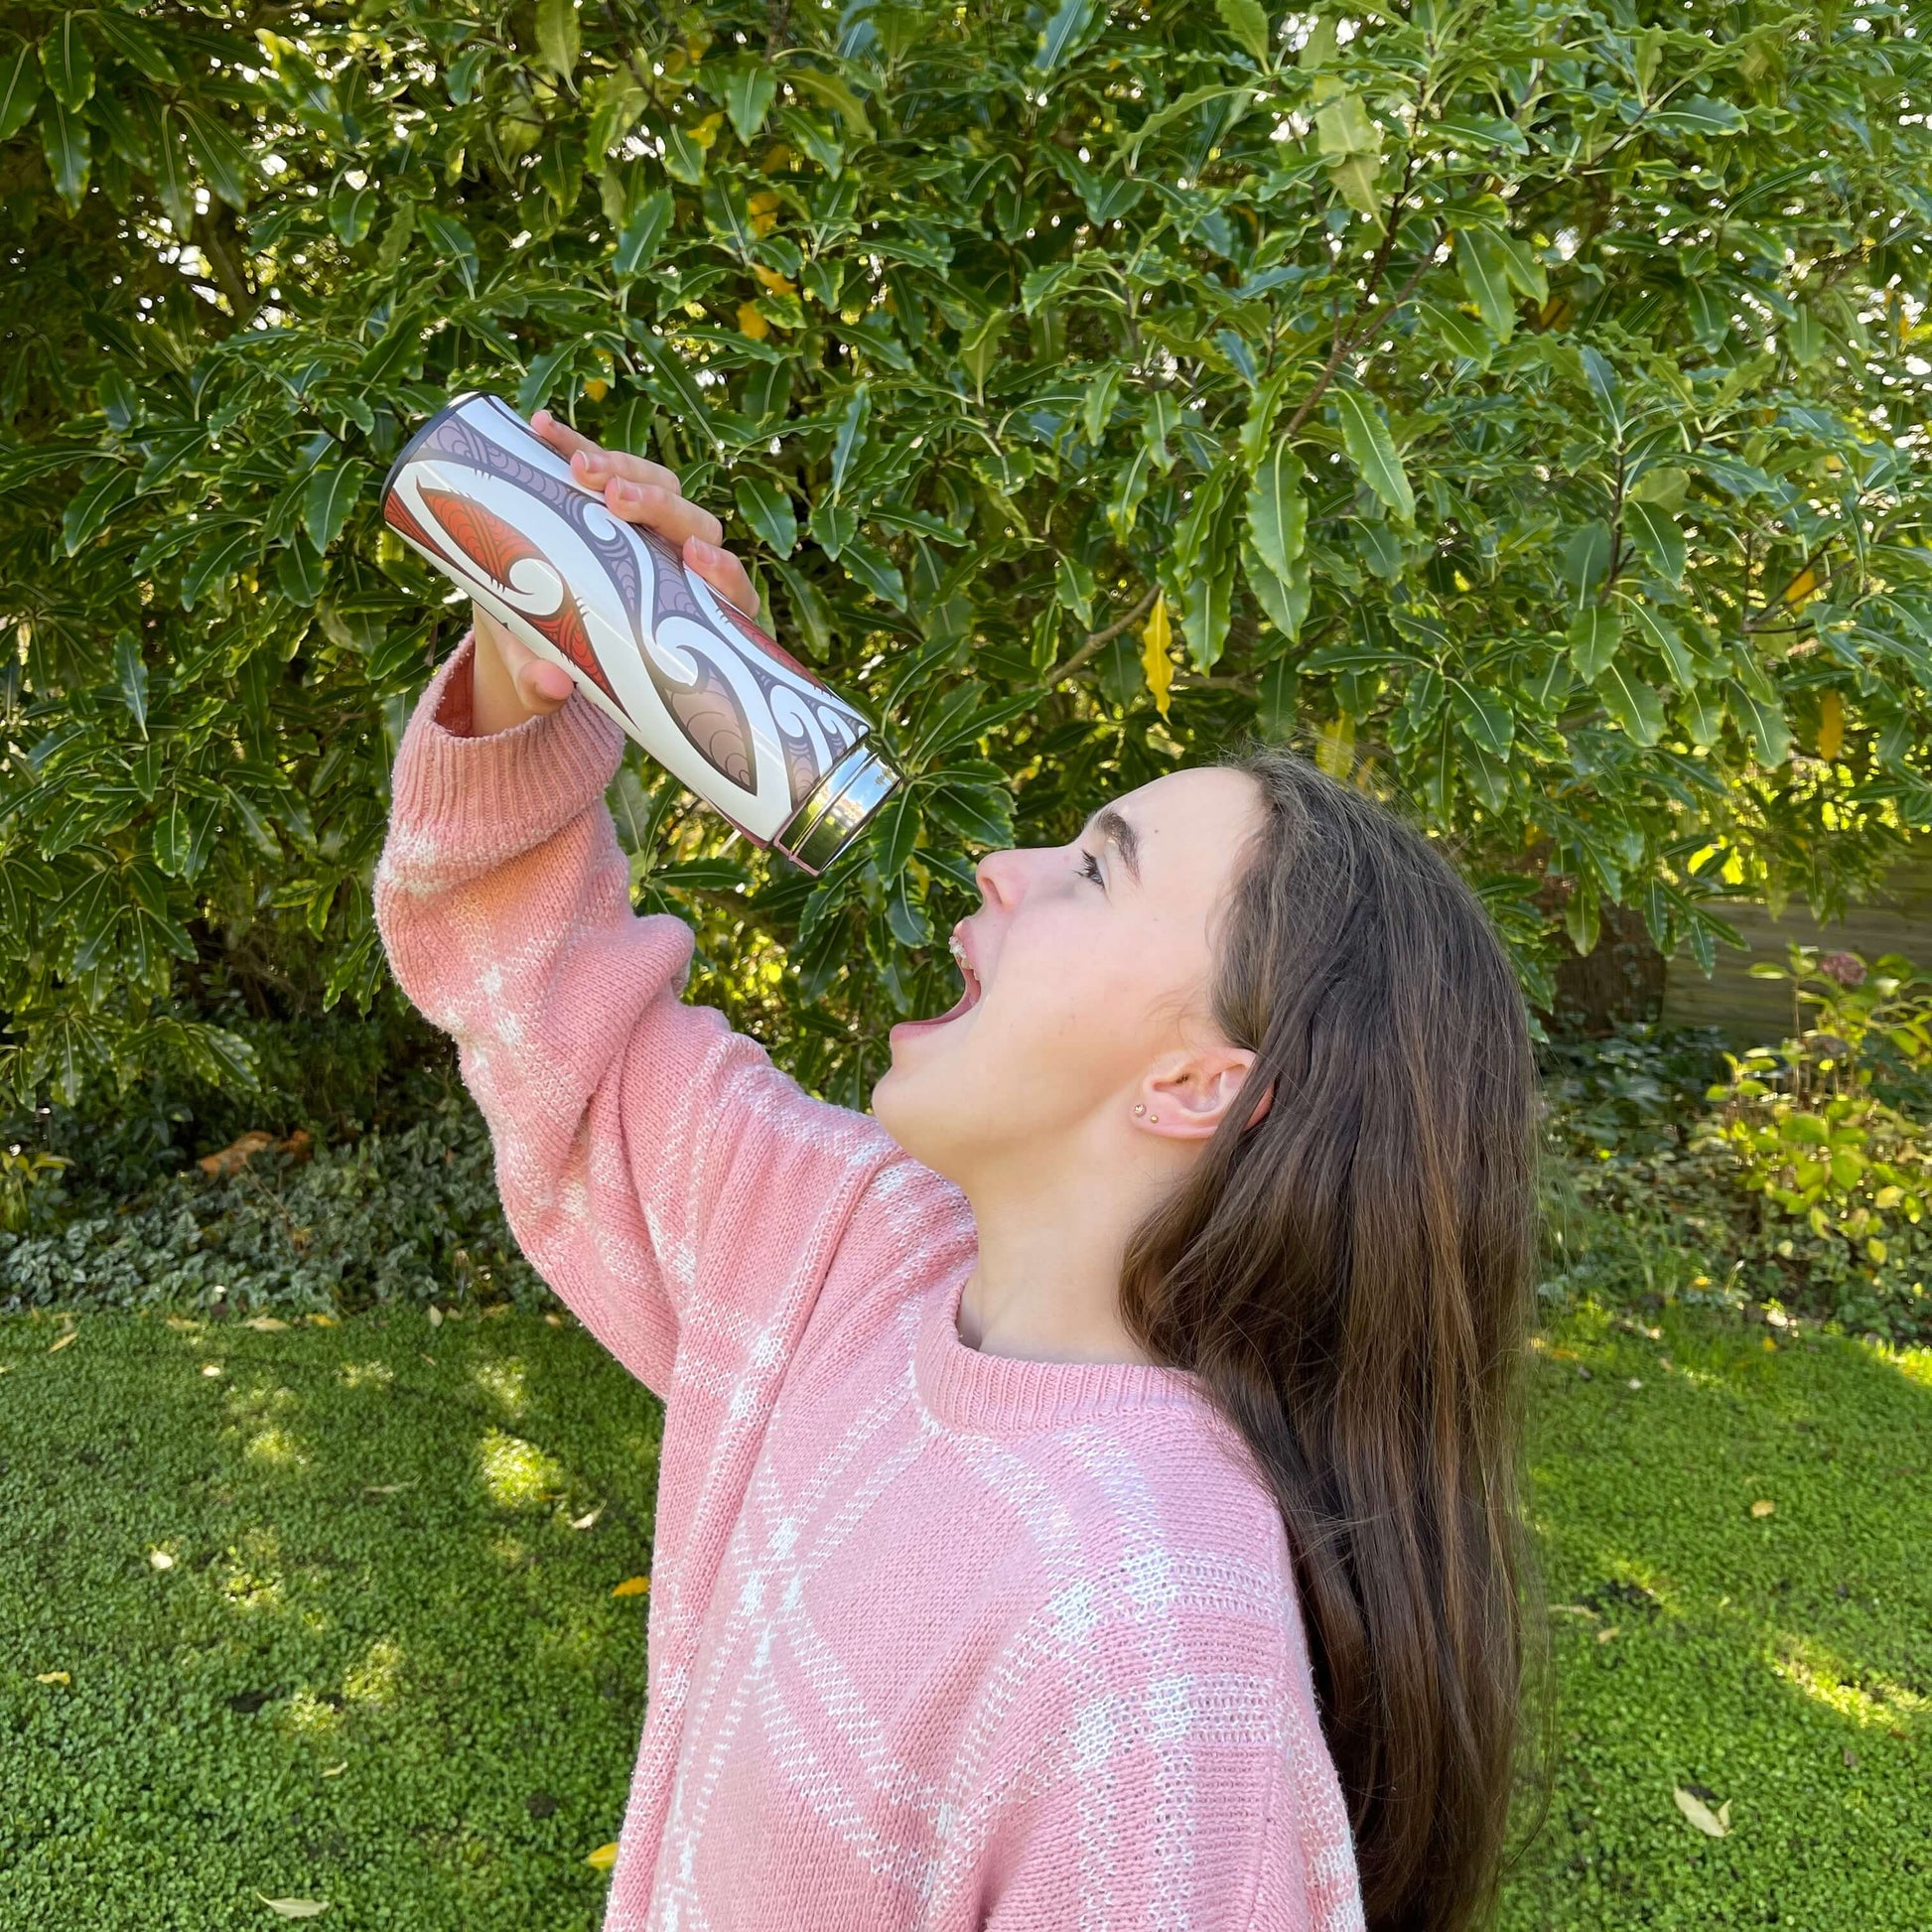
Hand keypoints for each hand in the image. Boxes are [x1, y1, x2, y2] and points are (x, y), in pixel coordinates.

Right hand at [467, 409, 758, 734]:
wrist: (520, 630)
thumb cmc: (556, 663)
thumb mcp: (548, 680)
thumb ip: (548, 689)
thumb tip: (551, 687)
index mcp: (689, 614)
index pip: (730, 591)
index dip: (723, 572)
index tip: (697, 560)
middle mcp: (676, 563)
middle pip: (694, 525)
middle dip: (660, 505)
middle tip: (617, 497)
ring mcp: (643, 525)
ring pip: (658, 485)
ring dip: (623, 467)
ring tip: (578, 467)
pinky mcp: (601, 498)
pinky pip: (596, 463)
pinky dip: (571, 443)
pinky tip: (542, 429)